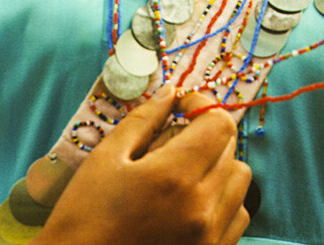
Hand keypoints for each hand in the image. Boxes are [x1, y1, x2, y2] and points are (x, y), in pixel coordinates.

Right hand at [37, 85, 251, 244]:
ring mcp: (210, 237)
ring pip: (239, 181)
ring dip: (218, 165)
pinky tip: (191, 201)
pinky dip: (223, 200)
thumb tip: (169, 93)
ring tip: (182, 173)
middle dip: (205, 133)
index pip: (219, 123)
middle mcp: (201, 208)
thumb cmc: (84, 216)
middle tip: (171, 142)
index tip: (180, 108)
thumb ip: (144, 120)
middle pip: (230, 147)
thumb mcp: (107, 158)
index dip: (201, 106)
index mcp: (175, 177)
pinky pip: (238, 215)